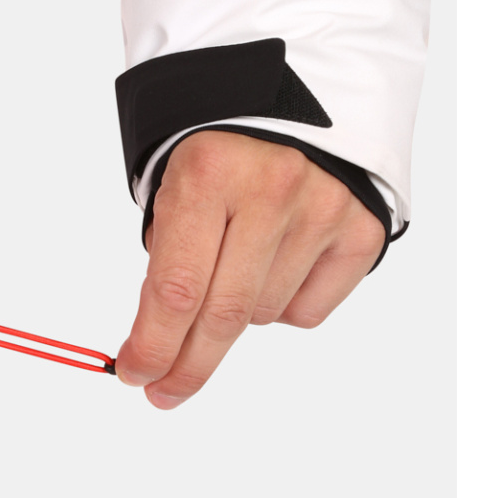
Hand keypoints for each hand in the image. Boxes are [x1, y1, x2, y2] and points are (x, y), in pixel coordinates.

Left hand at [115, 131, 386, 408]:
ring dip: (235, 315)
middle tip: (164, 391)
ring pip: (262, 316)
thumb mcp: (177, 189)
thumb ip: (171, 261)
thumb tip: (161, 344)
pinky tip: (274, 266)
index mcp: (209, 172)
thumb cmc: (221, 158)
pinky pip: (307, 312)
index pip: (176, 287)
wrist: (295, 106)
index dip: (152, 344)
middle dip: (186, 365)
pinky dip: (281, 306)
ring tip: (233, 267)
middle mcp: (272, 189)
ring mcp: (324, 210)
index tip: (135, 373)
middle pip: (222, 315)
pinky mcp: (363, 230)